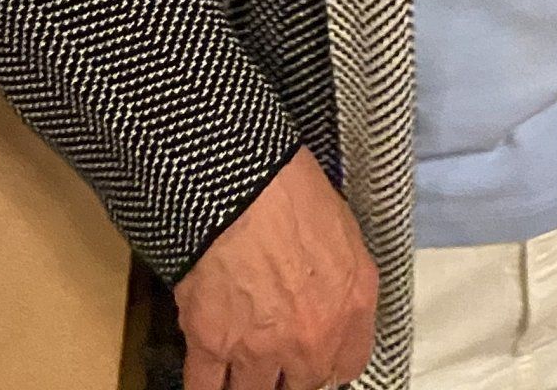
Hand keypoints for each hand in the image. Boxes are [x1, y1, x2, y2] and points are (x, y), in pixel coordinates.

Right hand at [174, 147, 380, 389]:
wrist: (241, 187)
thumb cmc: (295, 192)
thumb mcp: (344, 232)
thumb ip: (344, 282)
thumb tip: (331, 302)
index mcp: (351, 305)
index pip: (349, 365)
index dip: (332, 359)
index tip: (320, 353)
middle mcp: (312, 339)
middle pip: (304, 384)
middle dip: (292, 371)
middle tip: (279, 352)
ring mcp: (261, 350)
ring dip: (250, 380)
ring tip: (244, 361)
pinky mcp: (212, 346)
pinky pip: (204, 388)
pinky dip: (206, 385)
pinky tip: (209, 377)